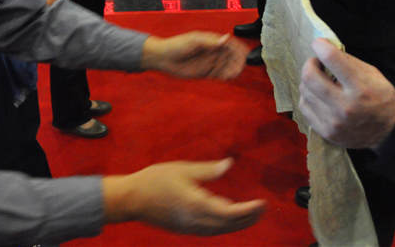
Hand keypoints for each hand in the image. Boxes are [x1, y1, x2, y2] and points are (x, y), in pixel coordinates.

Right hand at [102, 158, 265, 234]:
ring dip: (238, 224)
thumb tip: (229, 164)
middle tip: (263, 208)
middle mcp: (195, 220)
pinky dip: (224, 226)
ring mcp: (190, 227)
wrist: (131, 199)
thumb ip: (208, 170)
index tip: (261, 203)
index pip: (229, 213)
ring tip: (251, 215)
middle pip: (228, 225)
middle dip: (248, 218)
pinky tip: (229, 218)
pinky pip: (211, 231)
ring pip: (220, 230)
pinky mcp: (185, 229)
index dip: (248, 210)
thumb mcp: (182, 169)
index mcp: (195, 204)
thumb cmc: (155, 180)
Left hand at [141, 32, 248, 79]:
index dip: (239, 49)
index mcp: (212, 40)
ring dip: (232, 69)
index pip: (231, 44)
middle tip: (240, 66)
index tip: (245, 54)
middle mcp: (213, 51)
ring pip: (227, 66)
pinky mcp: (206, 72)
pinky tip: (226, 77)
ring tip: (233, 73)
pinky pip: (219, 74)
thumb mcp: (195, 40)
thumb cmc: (177, 45)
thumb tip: (226, 38)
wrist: (164, 58)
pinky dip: (225, 76)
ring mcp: (210, 62)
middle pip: (231, 56)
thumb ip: (211, 41)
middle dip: (237, 61)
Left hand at [299, 38, 394, 149]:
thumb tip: (324, 48)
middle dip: (310, 64)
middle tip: (317, 63)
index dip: (320, 46)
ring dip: (309, 81)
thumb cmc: (380, 97)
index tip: (318, 43)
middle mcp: (346, 107)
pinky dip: (308, 97)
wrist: (389, 130)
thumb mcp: (372, 74)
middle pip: (310, 77)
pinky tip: (318, 95)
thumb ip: (348, 61)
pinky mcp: (326, 132)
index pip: (331, 59)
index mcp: (360, 88)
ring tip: (319, 80)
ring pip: (304, 91)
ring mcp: (334, 122)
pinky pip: (304, 106)